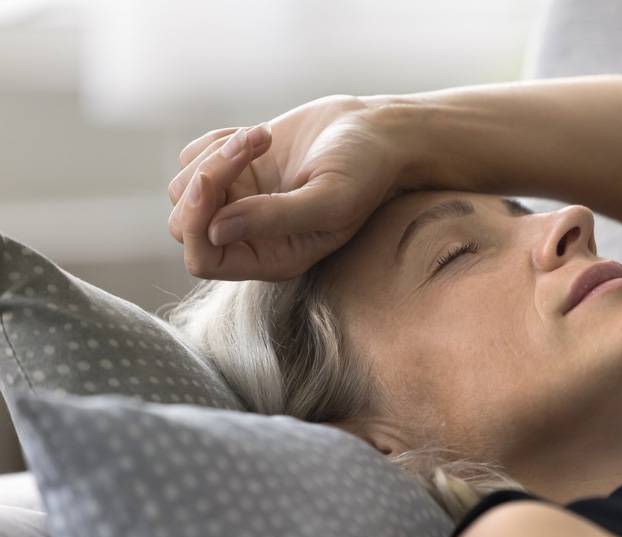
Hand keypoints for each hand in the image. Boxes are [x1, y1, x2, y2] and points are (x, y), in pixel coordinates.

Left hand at [167, 95, 408, 280]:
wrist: (375, 131)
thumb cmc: (364, 170)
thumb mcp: (331, 199)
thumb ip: (276, 219)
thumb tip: (216, 229)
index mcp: (273, 258)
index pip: (205, 260)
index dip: (197, 224)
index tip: (211, 180)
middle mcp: (250, 237)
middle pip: (185, 225)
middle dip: (207, 180)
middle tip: (250, 144)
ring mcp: (239, 203)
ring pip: (185, 189)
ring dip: (216, 155)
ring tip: (263, 136)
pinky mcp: (234, 171)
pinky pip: (193, 158)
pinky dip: (217, 141)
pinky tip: (261, 135)